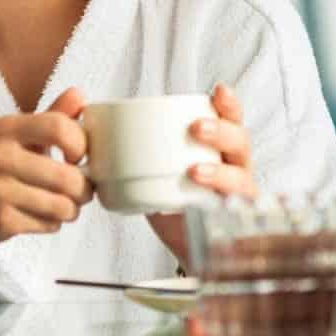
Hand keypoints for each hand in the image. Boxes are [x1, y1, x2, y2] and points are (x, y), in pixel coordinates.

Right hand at [0, 87, 93, 268]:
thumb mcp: (11, 135)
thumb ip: (50, 116)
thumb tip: (80, 95)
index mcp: (5, 129)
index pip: (59, 127)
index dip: (81, 144)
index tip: (80, 156)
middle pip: (67, 176)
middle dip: (84, 189)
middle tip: (82, 191)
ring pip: (62, 206)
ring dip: (71, 209)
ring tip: (64, 206)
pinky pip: (48, 225)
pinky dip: (53, 224)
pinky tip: (41, 217)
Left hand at [146, 83, 256, 261]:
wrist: (185, 244)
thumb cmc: (174, 201)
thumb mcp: (156, 171)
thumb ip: (134, 151)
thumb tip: (94, 131)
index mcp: (217, 147)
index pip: (230, 119)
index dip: (228, 104)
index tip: (218, 91)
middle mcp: (233, 166)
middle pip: (241, 142)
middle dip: (222, 131)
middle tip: (197, 128)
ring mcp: (237, 195)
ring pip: (241, 177)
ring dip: (220, 172)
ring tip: (194, 171)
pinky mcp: (232, 223)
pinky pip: (236, 214)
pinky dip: (223, 209)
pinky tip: (207, 207)